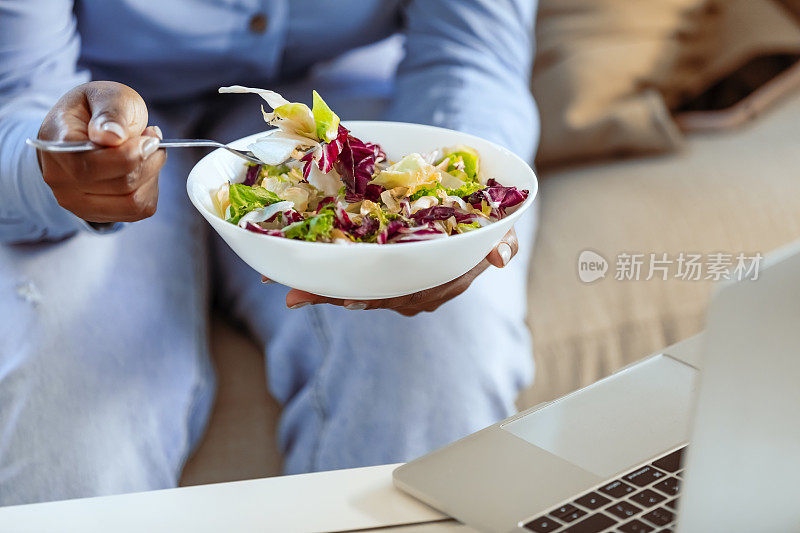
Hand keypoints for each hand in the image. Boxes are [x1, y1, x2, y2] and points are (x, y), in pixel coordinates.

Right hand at [36, 81, 165, 222]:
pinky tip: (141, 169)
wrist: (80, 129)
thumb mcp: (106, 96)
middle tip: (152, 138)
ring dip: (152, 175)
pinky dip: (149, 189)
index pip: (94, 165)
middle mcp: (61, 180)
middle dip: (149, 159)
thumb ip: (110, 113)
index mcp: (57, 146)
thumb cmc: (95, 110)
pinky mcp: (97, 214)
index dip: (132, 154)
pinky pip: (138, 210)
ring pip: (134, 202)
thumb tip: (111, 137)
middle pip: (123, 184)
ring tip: (146, 152)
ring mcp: (76, 202)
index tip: (151, 136)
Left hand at [271, 228, 518, 315]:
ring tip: (285, 287)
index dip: (378, 298)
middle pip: (372, 296)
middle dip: (334, 296)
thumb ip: (503, 240)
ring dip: (320, 288)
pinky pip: (351, 275)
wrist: (472, 205)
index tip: (352, 300)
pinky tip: (288, 272)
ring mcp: (398, 281)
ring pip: (357, 289)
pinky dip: (322, 274)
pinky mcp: (381, 267)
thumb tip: (500, 255)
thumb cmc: (486, 217)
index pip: (407, 294)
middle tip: (297, 295)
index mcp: (442, 281)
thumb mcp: (500, 226)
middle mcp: (417, 288)